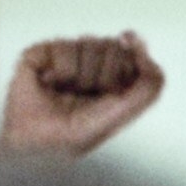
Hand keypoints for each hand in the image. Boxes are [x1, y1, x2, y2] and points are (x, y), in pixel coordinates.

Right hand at [0, 34, 163, 156]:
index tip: (112, 92)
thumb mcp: (124, 113)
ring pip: (90, 43)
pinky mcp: (42, 52)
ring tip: (66, 93)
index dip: (128, 70)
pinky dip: (60, 72)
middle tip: (86, 96)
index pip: (134, 52)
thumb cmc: (77, 133)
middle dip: (104, 76)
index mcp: (114, 74)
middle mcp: (90, 61)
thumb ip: (149, 85)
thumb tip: (144, 47)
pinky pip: (64, 47)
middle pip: (114, 46)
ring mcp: (66, 54)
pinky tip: (49, 84)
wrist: (36, 142)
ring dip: (81, 77)